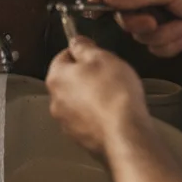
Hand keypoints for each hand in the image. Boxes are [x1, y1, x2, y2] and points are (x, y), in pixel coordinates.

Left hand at [46, 37, 149, 155]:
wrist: (126, 135)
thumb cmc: (114, 93)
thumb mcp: (102, 58)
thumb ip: (84, 47)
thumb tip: (75, 42)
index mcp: (56, 78)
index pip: (62, 57)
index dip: (81, 53)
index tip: (98, 55)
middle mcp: (55, 101)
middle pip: (69, 81)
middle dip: (87, 77)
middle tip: (109, 76)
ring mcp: (66, 123)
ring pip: (77, 102)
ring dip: (91, 97)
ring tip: (114, 97)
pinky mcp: (80, 139)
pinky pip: (87, 121)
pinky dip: (97, 116)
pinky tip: (114, 115)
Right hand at [89, 0, 181, 56]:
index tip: (92, 7)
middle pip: (125, 16)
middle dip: (139, 22)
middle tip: (153, 21)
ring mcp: (162, 19)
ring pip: (140, 35)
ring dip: (161, 34)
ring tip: (180, 26)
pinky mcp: (172, 38)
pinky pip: (156, 48)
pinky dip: (170, 45)